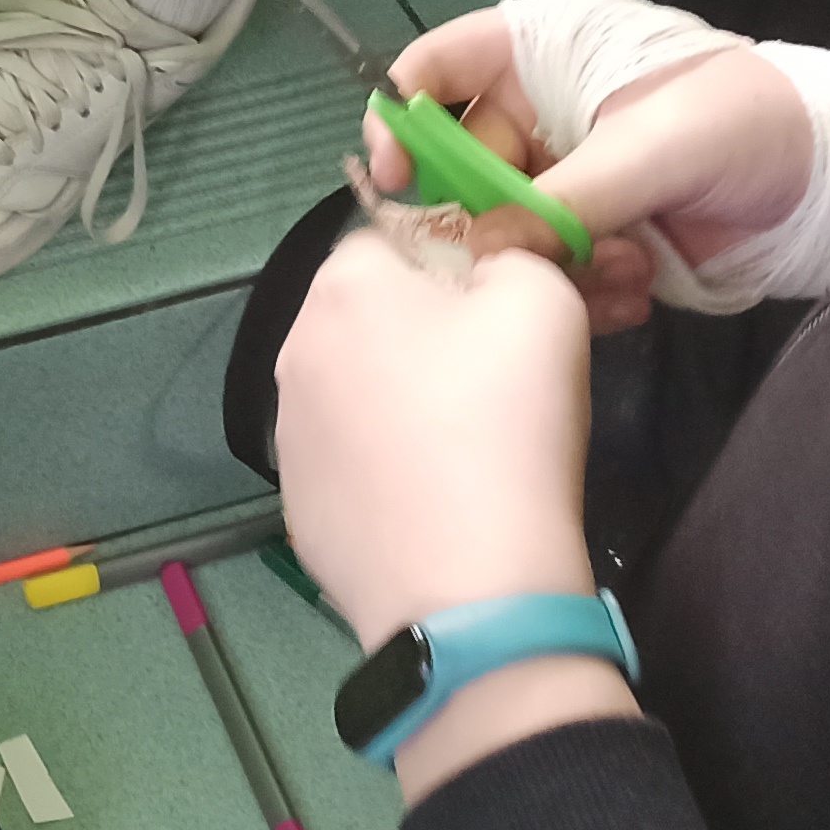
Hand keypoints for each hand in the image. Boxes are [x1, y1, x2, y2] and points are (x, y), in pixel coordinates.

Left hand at [272, 224, 623, 792]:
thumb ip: (514, 253)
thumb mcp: (541, 300)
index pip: (398, 239)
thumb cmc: (507, 424)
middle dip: (434, 335)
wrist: (472, 590)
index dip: (461, 266)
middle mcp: (293, 349)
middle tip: (506, 381)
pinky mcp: (301, 508)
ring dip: (410, 402)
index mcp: (340, 285)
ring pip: (361, 390)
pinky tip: (443, 500)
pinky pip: (355, 464)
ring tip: (479, 448)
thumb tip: (488, 262)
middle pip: (376, 317)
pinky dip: (393, 470)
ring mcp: (288, 434)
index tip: (509, 312)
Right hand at [368, 10, 813, 333]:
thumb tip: (487, 249)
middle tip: (507, 262)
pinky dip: (582, 291)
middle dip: (479, 216)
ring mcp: (570, 180)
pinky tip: (634, 296)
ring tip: (613, 274)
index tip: (396, 177)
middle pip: (459, 164)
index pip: (439, 68)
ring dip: (544, 261)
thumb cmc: (747, 121)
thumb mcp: (656, 145)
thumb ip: (568, 195)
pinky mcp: (601, 238)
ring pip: (505, 228)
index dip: (403, 116)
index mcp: (543, 56)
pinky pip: (554, 269)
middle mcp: (542, 117)